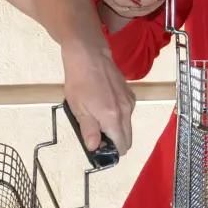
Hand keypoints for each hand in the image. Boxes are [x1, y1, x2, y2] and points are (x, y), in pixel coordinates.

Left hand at [60, 41, 135, 155]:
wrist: (89, 55)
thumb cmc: (79, 82)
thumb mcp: (78, 108)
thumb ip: (89, 130)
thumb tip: (94, 148)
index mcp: (113, 118)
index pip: (122, 146)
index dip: (111, 151)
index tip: (99, 147)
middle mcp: (126, 111)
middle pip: (127, 138)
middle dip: (115, 142)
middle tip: (96, 134)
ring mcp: (130, 101)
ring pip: (127, 125)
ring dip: (116, 128)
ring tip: (97, 117)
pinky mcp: (129, 93)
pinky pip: (127, 113)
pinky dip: (118, 116)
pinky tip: (104, 105)